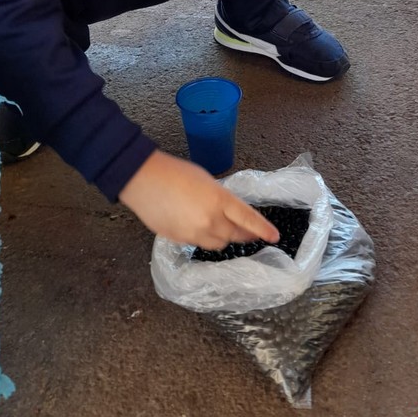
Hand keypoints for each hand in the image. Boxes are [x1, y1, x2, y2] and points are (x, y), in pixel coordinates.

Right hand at [118, 149, 279, 249]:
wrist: (143, 179)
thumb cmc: (175, 172)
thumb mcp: (206, 180)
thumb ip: (220, 198)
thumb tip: (226, 210)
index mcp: (219, 200)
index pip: (248, 219)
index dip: (263, 229)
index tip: (274, 236)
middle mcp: (209, 220)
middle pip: (235, 235)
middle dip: (244, 234)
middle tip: (249, 233)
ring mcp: (193, 233)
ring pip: (217, 244)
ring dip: (223, 237)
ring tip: (222, 229)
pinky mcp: (179, 240)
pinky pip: (198, 244)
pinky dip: (203, 238)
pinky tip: (197, 227)